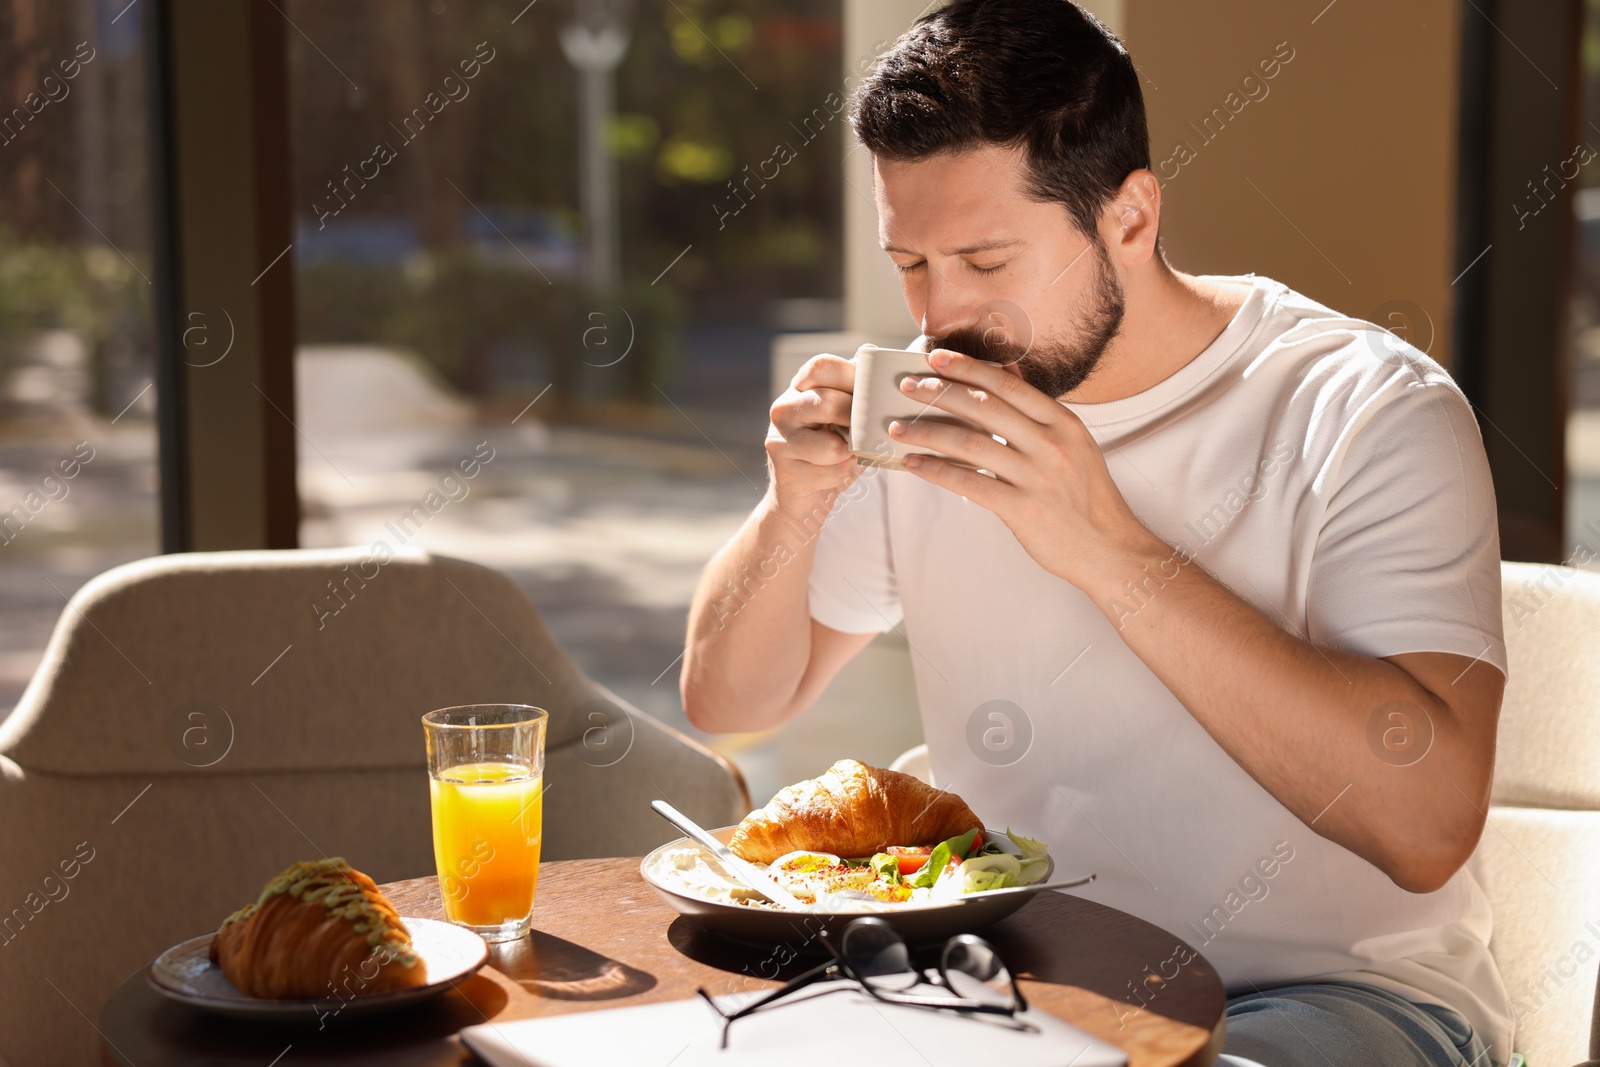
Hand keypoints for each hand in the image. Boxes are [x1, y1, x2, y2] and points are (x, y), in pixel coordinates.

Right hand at [766, 354, 859, 520]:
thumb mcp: (848, 420)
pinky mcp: (783, 467)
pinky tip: (834, 477)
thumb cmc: (832, 454)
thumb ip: (858, 391)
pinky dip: (843, 476)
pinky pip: (829, 471)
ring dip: (851, 456)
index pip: (822, 366)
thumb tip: (873, 350)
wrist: (803, 499)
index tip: (871, 393)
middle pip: (829, 402)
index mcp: (800, 389)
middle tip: (869, 434)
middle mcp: (783, 407)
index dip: (851, 376)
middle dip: (858, 422)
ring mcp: (778, 437)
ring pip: (832, 445)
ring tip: (849, 458)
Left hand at [887, 349, 1156, 586]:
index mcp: (1063, 422)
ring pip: (970, 443)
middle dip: (939, 393)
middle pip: (984, 407)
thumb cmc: (1085, 496)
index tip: (935, 358)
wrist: (1109, 548)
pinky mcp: (1023, 509)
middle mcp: (1051, 444)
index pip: (1007, 385)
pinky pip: (969, 483)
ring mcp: (1038, 477)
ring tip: (897, 427)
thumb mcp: (1073, 444)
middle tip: (906, 387)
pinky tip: (913, 464)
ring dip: (927, 432)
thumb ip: (1038, 411)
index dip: (968, 368)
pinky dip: (936, 471)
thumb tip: (1006, 369)